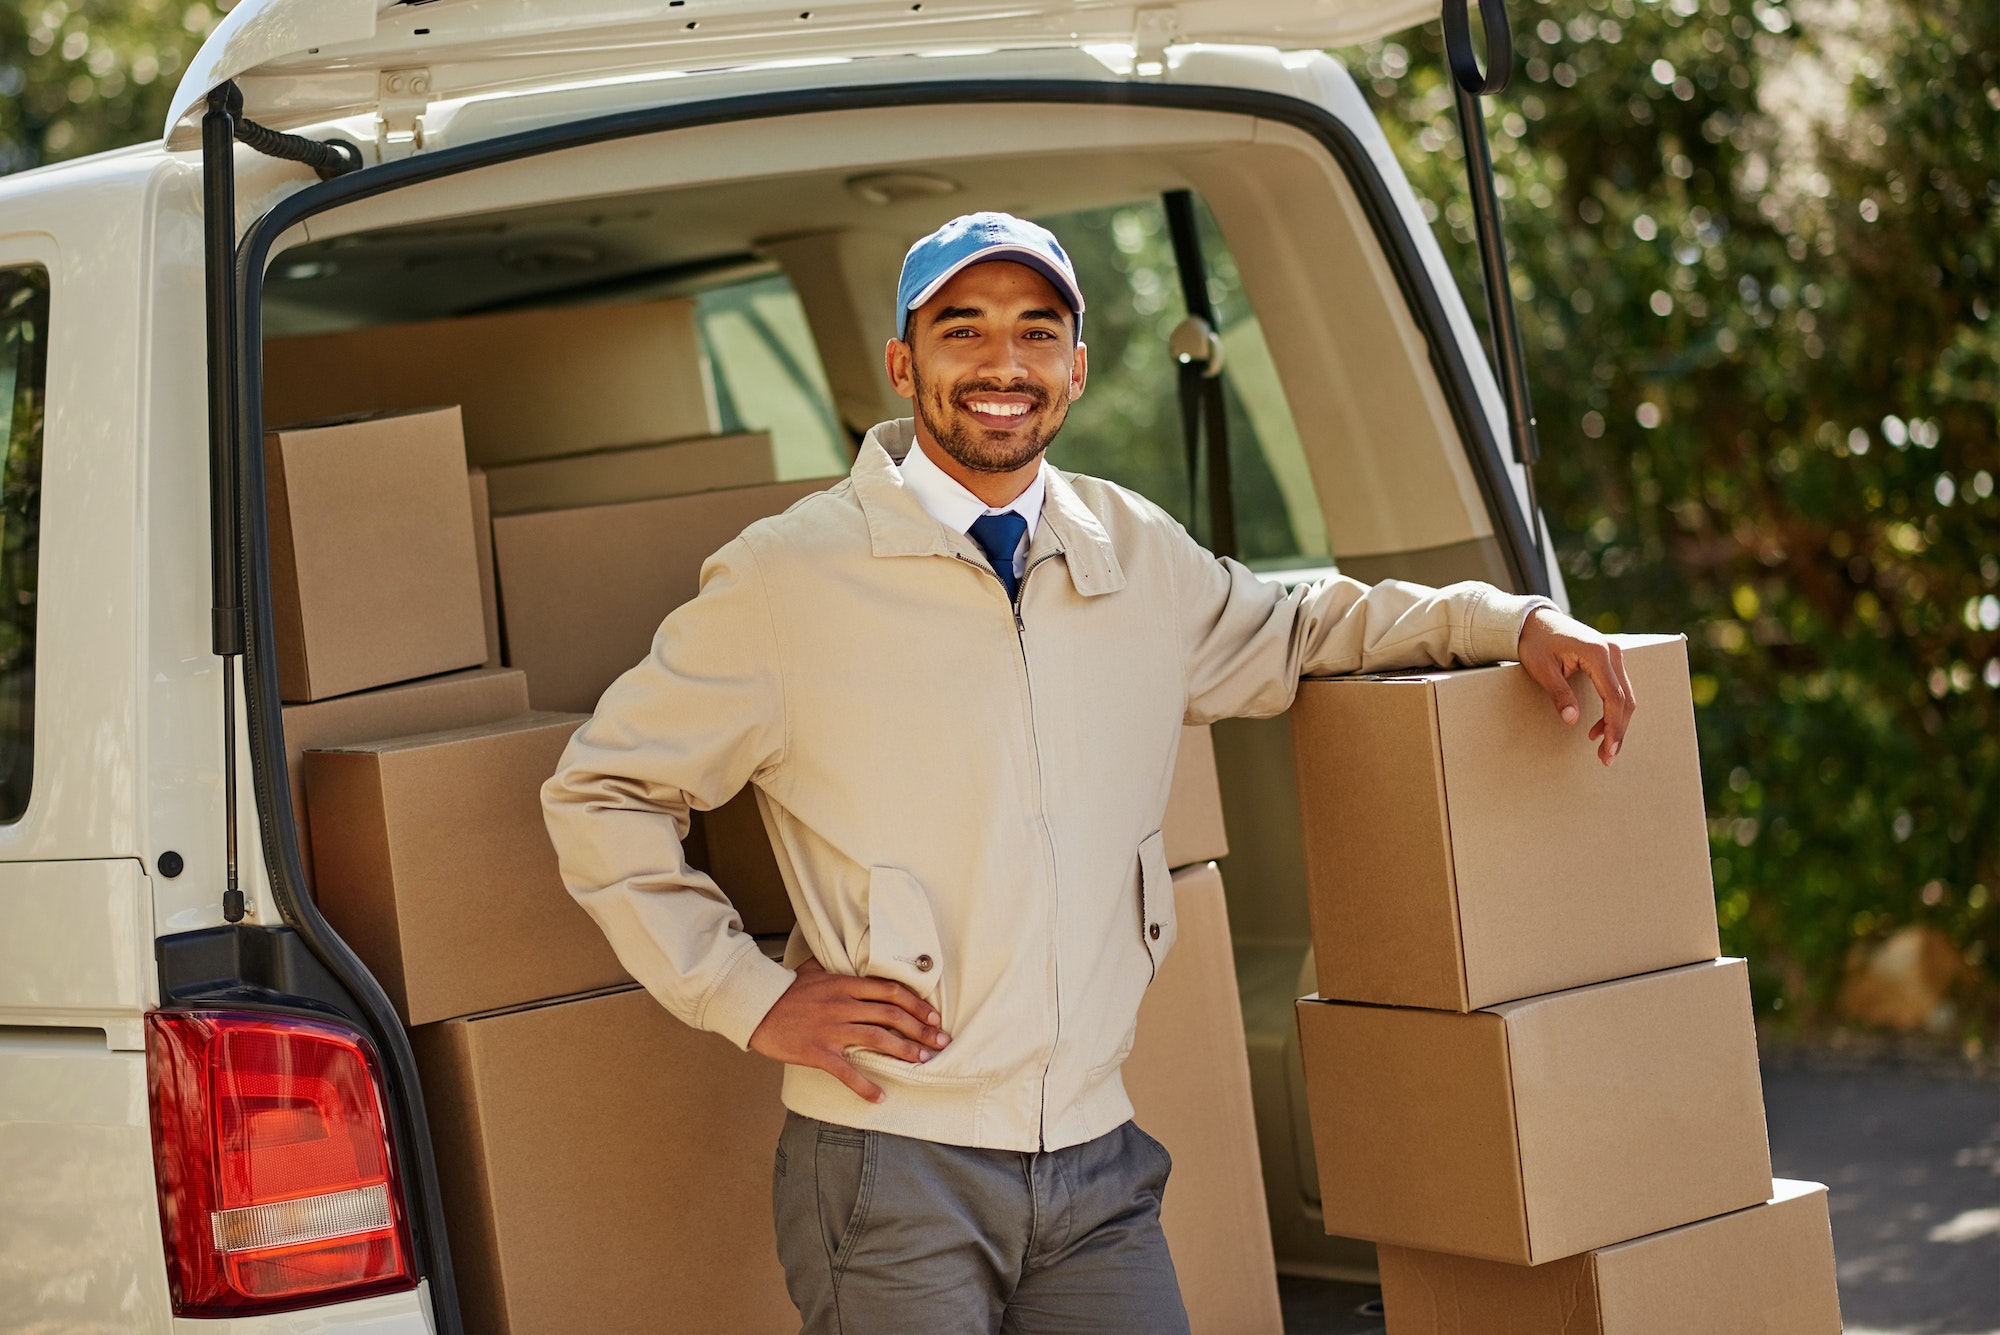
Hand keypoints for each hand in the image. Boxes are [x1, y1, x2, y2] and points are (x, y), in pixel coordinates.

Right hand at [748, 959, 950, 1102]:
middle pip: (892, 1016)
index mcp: (846, 984)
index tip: (934, 1017)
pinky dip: (865, 1087)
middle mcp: (844, 1004)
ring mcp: (831, 1028)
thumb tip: (849, 960)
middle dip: (922, 1030)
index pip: (891, 992)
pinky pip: (846, 1072)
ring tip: (922, 1062)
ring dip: (905, 1052)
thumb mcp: (814, 970)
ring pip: (878, 1040)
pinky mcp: (817, 1052)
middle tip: (941, 1043)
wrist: (756, 1006)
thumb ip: (836, 968)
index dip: (917, 1005)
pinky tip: (880, 1097)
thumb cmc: (786, 990)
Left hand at [1516, 607, 1636, 766]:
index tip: (1609, 750)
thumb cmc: (1535, 642)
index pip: (1614, 697)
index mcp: (1597, 654)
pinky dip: (1612, 710)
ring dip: (1616, 723)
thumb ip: (1559, 693)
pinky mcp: (1609, 657)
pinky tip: (1597, 728)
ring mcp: (1613, 653)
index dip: (1613, 727)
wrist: (1533, 620)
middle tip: (1606, 758)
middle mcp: (1612, 651)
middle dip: (1618, 730)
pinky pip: (1618, 688)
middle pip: (1625, 699)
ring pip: (1625, 695)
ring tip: (1602, 747)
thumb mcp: (1542, 669)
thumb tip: (1572, 720)